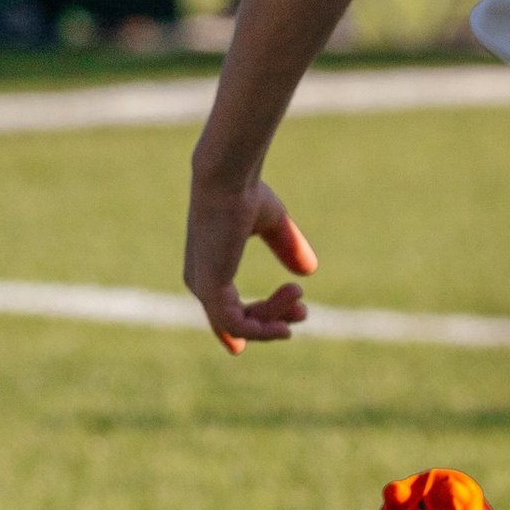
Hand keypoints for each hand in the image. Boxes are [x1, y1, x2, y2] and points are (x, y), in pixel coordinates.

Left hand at [184, 165, 317, 351]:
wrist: (229, 179)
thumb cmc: (245, 193)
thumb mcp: (273, 223)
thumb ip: (287, 247)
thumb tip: (309, 270)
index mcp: (209, 267)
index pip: (227, 309)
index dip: (252, 325)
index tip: (283, 330)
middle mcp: (200, 282)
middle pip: (239, 320)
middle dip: (273, 319)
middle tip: (303, 309)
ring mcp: (203, 287)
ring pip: (240, 324)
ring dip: (274, 318)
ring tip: (297, 293)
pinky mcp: (209, 289)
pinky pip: (235, 325)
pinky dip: (261, 330)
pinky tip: (284, 326)